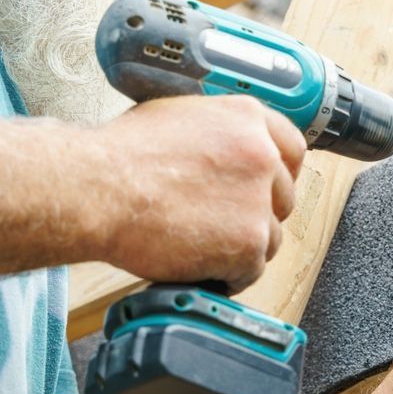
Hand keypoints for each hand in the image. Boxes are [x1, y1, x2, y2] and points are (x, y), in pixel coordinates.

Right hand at [95, 95, 305, 291]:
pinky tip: (200, 267)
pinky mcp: (249, 242)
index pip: (293, 149)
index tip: (268, 190)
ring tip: (201, 246)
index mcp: (248, 119)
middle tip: (220, 223)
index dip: (280, 174)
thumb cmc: (121, 156)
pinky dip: (228, 275)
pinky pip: (251, 269)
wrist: (97, 190)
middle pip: (283, 197)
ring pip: (271, 237)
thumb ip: (219, 134)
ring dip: (242, 247)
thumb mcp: (180, 119)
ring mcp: (259, 200)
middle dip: (257, 214)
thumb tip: (229, 151)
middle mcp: (262, 156)